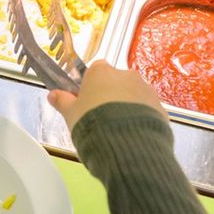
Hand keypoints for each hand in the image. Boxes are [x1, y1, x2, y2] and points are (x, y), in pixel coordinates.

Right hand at [47, 61, 166, 132]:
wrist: (126, 143)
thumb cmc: (93, 123)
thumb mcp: (71, 114)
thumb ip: (63, 102)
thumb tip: (53, 95)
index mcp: (101, 71)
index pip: (95, 70)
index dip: (90, 86)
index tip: (86, 101)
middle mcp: (126, 75)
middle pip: (116, 82)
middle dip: (110, 97)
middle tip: (101, 119)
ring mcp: (145, 90)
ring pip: (133, 96)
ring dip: (127, 108)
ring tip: (118, 131)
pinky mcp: (160, 107)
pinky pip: (147, 110)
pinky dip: (141, 119)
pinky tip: (132, 135)